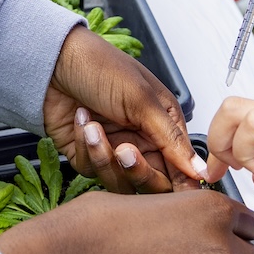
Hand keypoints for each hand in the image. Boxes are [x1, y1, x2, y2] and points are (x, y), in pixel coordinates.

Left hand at [44, 26, 208, 193]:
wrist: (53, 60)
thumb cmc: (100, 66)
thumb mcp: (142, 100)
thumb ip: (171, 139)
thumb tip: (199, 170)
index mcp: (163, 124)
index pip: (180, 167)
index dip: (179, 183)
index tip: (175, 193)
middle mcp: (141, 140)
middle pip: (151, 182)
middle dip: (137, 170)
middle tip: (125, 151)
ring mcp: (114, 149)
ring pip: (120, 181)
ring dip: (105, 157)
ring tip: (94, 128)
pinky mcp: (87, 155)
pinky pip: (92, 171)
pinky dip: (86, 148)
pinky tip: (82, 121)